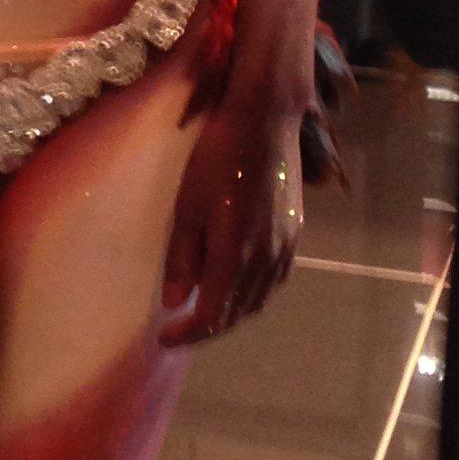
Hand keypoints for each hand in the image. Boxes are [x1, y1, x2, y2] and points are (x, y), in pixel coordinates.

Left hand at [160, 89, 302, 346]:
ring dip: (232, 315)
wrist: (265, 122)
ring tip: (205, 312)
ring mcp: (285, 249)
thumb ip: (181, 257)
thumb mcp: (187, 205)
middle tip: (179, 329)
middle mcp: (264, 260)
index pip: (212, 317)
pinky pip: (274, 282)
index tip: (164, 337)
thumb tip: (174, 302)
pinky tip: (239, 288)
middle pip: (237, 315)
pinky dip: (254, 296)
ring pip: (258, 301)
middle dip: (207, 329)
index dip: (187, 334)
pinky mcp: (295, 236)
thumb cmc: (217, 157)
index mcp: (234, 256)